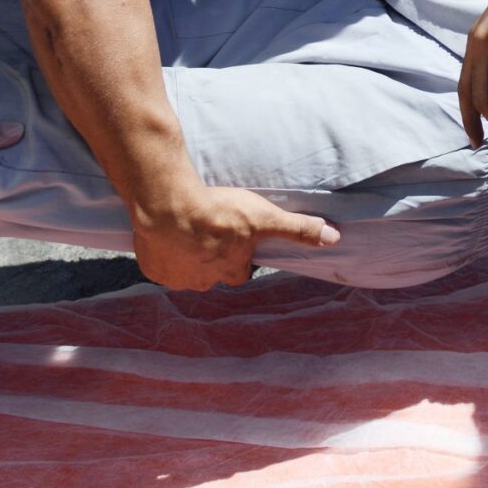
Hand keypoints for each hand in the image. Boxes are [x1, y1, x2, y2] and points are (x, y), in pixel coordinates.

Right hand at [130, 183, 339, 289]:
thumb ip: (298, 228)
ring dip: (187, 255)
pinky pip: (160, 265)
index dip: (241, 257)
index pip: (241, 271)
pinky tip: (167, 233)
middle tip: (210, 232)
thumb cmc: (219, 211)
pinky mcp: (154, 268)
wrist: (169, 207)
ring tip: (187, 229)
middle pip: (213, 273)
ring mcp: (176, 277)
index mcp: (230, 269)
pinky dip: (163, 252)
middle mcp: (204, 280)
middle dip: (213, 258)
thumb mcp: (265, 217)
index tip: (238, 240)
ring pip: (186, 270)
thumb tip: (333, 238)